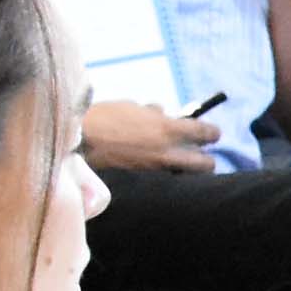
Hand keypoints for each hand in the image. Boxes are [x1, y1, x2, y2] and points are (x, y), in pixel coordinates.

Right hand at [83, 97, 233, 174]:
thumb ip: (151, 113)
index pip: (205, 133)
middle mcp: (166, 153)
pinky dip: (164, 178)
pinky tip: (158, 174)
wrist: (77, 140)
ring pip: (184, 176)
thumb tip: (162, 112)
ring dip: (186, 172)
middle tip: (202, 157)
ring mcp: (154, 171)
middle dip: (205, 161)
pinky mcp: (141, 183)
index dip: (212, 134)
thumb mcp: (131, 107)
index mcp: (167, 129)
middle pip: (204, 164)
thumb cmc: (103, 117)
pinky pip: (162, 181)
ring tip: (181, 168)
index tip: (213, 134)